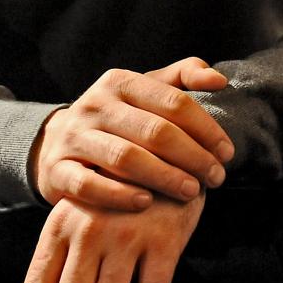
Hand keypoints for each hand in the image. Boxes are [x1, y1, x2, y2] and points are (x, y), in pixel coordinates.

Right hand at [29, 58, 233, 210]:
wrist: (56, 143)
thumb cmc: (117, 119)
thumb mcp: (145, 91)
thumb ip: (183, 79)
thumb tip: (219, 81)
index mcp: (120, 82)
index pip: (173, 102)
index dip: (206, 129)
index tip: (227, 153)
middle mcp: (94, 105)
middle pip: (153, 131)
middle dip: (192, 156)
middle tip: (216, 178)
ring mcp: (74, 137)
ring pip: (124, 157)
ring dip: (163, 176)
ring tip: (191, 192)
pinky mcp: (57, 169)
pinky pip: (88, 184)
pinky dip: (118, 195)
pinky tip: (146, 203)